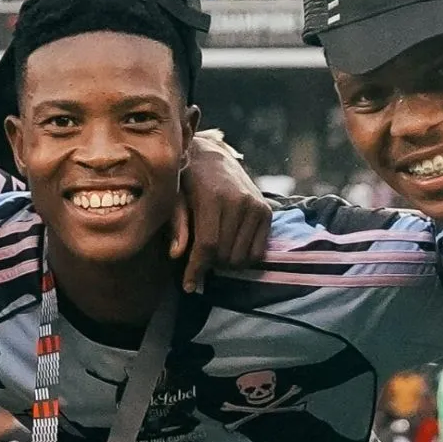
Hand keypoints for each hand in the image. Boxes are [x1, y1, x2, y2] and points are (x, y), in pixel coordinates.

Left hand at [174, 132, 272, 294]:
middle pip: (225, 255)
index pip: (207, 245)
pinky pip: (258, 252)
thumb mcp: (175, 197)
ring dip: (226, 263)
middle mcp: (239, 202)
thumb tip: (176, 256)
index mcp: (213, 197)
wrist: (212, 155)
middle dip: (210, 265)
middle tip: (200, 259)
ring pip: (241, 257)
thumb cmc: (187, 179)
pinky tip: (231, 249)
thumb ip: (177, 225)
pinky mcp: (267, 212)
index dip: (196, 269)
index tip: (188, 286)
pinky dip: (244, 259)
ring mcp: (256, 207)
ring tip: (215, 253)